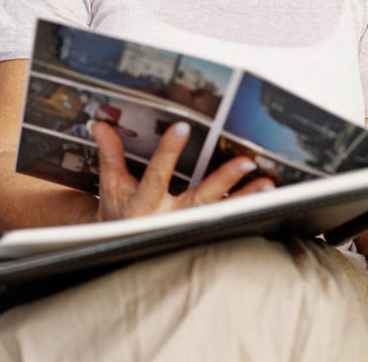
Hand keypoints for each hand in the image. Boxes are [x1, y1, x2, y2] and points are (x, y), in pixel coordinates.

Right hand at [93, 121, 272, 221]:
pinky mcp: (201, 229)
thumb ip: (110, 154)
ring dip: (244, 198)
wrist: (121, 243)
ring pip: (219, 212)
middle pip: (199, 199)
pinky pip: (226, 218)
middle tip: (245, 163)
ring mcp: (187, 225)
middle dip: (223, 181)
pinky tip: (265, 193)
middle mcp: (169, 217)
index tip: (182, 127)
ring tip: (266, 183)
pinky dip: (246, 207)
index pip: (156, 174)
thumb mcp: (111, 185)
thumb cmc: (118, 211)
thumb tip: (101, 124)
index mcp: (143, 204)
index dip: (168, 152)